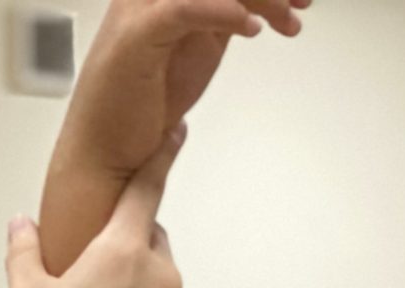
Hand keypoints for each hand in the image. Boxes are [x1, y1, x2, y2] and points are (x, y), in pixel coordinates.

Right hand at [64, 0, 307, 181]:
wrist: (101, 155)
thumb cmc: (139, 109)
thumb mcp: (194, 49)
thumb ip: (219, 17)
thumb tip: (256, 5)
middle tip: (303, 3)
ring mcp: (139, 10)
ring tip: (288, 21)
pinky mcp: (136, 38)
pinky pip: (186, 8)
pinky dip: (225, 13)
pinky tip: (252, 29)